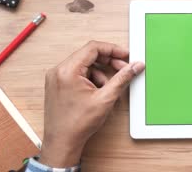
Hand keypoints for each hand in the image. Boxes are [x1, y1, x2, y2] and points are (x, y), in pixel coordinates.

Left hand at [40, 41, 144, 167]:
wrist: (62, 142)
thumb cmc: (77, 124)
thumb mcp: (106, 98)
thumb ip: (122, 78)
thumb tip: (135, 66)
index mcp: (68, 71)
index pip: (93, 48)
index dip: (112, 49)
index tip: (125, 55)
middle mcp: (59, 71)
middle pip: (88, 55)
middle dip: (108, 61)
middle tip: (123, 68)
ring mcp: (56, 78)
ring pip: (84, 64)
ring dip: (101, 71)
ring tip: (110, 86)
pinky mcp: (58, 84)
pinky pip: (78, 73)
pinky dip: (92, 78)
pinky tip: (99, 91)